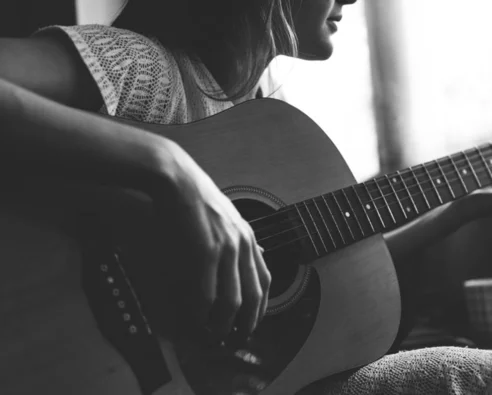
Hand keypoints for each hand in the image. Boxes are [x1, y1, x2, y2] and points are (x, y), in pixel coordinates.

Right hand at [154, 145, 270, 340]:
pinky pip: (206, 293)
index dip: (261, 307)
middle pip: (253, 296)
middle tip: (235, 339)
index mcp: (248, 237)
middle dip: (246, 324)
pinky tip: (194, 321)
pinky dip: (200, 313)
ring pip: (232, 301)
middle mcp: (243, 244)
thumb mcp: (226, 216)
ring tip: (213, 336)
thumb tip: (255, 253)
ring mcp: (226, 249)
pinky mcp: (205, 252)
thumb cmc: (195, 196)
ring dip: (223, 325)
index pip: (266, 280)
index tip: (252, 322)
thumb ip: (239, 237)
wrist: (175, 178)